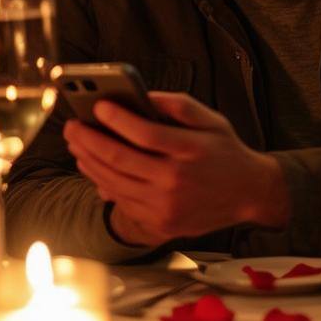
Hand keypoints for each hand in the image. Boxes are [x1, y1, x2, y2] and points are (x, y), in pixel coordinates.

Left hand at [63, 92, 288, 246]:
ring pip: (114, 182)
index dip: (116, 118)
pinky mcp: (161, 224)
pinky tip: (93, 166)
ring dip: (89, 161)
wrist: (249, 193)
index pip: (144, 133)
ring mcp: (167, 206)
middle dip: (88, 139)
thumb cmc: (225, 151)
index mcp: (190, 151)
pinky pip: (122, 202)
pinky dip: (102, 183)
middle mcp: (177, 181)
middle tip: (72, 125)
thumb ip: (176, 105)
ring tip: (76, 144)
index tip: (97, 106)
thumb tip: (140, 96)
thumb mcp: (211, 119)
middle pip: (120, 159)